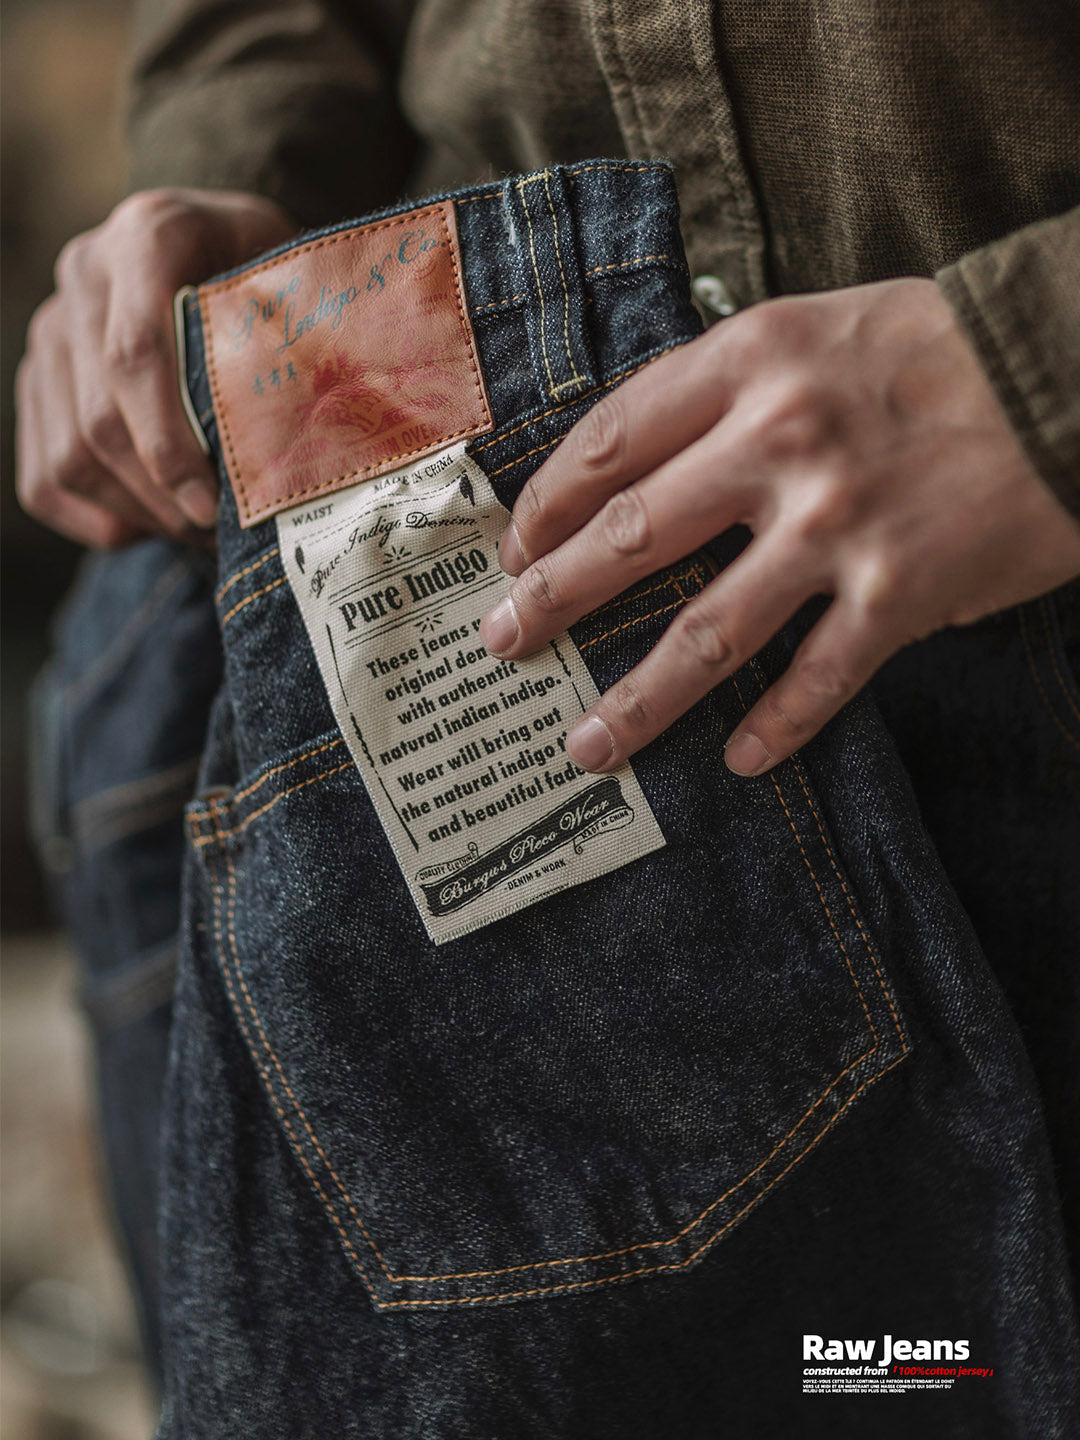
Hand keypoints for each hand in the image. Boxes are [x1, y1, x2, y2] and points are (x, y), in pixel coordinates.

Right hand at [16, 188, 294, 547]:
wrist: (215, 240)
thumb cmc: (271, 273)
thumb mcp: (292, 278)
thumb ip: (293, 332)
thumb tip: (312, 430)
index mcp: (149, 235)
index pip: (136, 355)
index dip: (169, 444)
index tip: (210, 506)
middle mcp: (85, 273)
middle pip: (101, 419)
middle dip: (161, 496)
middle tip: (218, 535)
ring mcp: (52, 328)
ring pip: (68, 456)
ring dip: (134, 513)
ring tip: (195, 532)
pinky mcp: (38, 378)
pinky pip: (42, 476)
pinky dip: (93, 519)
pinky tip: (149, 528)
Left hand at [480, 277, 1079, 775]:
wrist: (1073, 367)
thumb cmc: (939, 347)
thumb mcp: (816, 327)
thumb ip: (729, 390)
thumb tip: (643, 473)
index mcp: (749, 364)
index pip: (611, 441)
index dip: (547, 502)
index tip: (514, 547)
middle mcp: (780, 445)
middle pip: (631, 539)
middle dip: (552, 600)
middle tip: (504, 642)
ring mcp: (837, 526)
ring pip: (708, 634)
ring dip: (636, 700)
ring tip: (588, 745)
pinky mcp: (899, 593)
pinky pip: (818, 680)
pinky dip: (776, 728)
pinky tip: (740, 761)